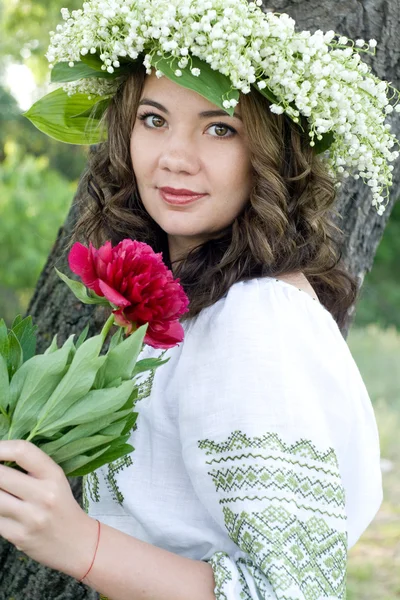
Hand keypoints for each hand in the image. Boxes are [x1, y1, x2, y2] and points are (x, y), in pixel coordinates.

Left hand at [0, 440, 97, 579]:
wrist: (77, 543)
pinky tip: (1, 508)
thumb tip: (0, 457)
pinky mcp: (18, 536)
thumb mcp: (55, 480)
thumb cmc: (62, 507)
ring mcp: (30, 517)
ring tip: (0, 490)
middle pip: (0, 474)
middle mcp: (43, 494)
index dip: (1, 447)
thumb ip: (30, 468)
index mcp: (53, 475)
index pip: (22, 452)